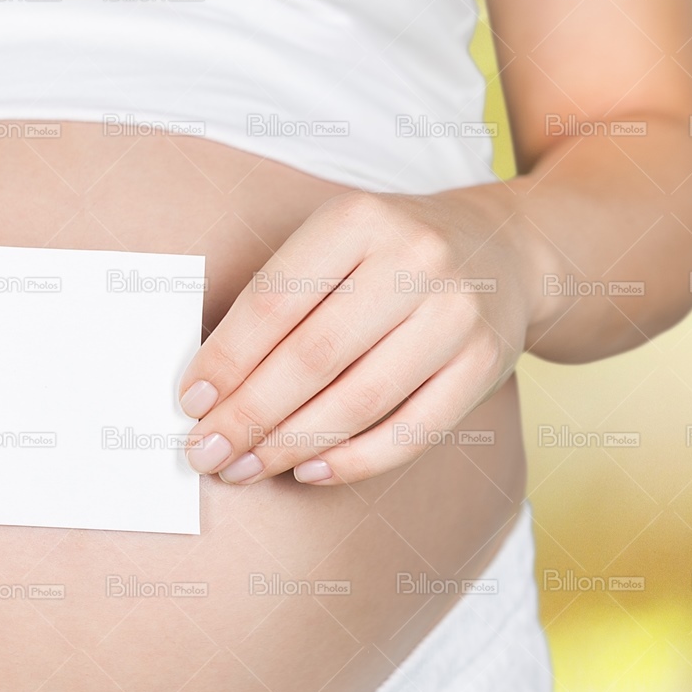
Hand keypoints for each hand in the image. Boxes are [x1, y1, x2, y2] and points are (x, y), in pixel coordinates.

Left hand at [178, 190, 540, 485]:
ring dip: (291, 446)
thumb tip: (207, 388)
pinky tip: (308, 472)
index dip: (226, 360)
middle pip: (312, 357)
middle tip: (206, 453)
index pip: (273, 302)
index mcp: (357, 219)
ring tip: (245, 468)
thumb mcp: (332, 245)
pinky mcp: (485, 364)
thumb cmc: (385, 257)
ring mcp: (456, 314)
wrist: (501, 249)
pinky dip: (354, 460)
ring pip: (360, 400)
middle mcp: (413, 260)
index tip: (190, 403)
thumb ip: (276, 301)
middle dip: (249, 415)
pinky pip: (412, 430)